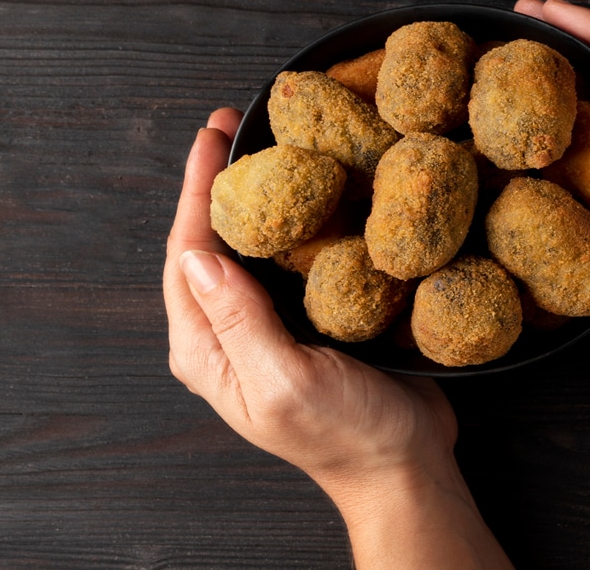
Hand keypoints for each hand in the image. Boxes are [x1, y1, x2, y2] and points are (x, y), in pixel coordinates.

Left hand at [162, 108, 455, 498]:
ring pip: (249, 247)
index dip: (197, 191)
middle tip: (235, 125)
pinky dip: (295, 220)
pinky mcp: (308, 319)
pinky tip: (314, 191)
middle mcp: (228, 333)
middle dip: (218, 183)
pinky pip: (289, 259)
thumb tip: (200, 255)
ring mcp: (267, 325)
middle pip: (210, 243)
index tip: (213, 138)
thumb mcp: (287, 381)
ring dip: (256, 195)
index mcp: (208, 349)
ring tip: (269, 145)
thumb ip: (241, 321)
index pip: (187, 255)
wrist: (401, 463)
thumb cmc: (345, 434)